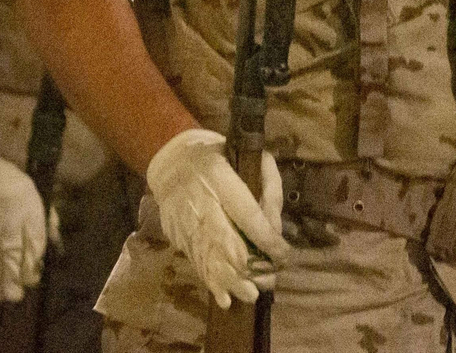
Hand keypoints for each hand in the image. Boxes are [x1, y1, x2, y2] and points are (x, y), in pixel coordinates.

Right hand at [0, 132, 45, 302]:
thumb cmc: (2, 179)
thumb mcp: (29, 188)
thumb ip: (43, 216)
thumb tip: (54, 246)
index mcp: (25, 199)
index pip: (34, 236)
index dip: (35, 259)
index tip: (35, 272)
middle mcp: (4, 212)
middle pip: (12, 249)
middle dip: (16, 275)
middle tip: (18, 293)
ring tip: (3, 296)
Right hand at [144, 128, 289, 309]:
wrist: (172, 162)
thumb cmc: (218, 158)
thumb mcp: (248, 156)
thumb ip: (268, 186)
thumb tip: (275, 225)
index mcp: (220, 179)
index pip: (247, 214)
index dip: (266, 239)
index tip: (283, 255)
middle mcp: (201, 203)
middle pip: (226, 242)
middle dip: (249, 267)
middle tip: (269, 281)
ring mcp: (186, 222)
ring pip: (210, 258)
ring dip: (232, 281)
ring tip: (251, 295)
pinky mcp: (178, 236)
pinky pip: (196, 262)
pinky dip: (211, 283)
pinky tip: (225, 299)